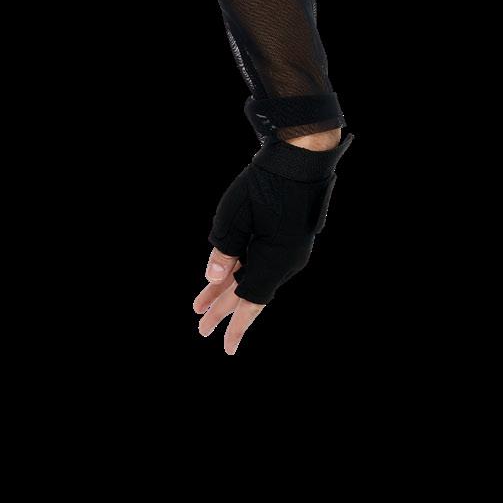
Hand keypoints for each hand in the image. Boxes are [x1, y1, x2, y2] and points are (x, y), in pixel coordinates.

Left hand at [197, 126, 354, 352]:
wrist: (300, 159)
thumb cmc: (266, 184)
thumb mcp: (235, 216)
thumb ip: (223, 251)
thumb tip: (212, 278)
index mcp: (275, 260)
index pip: (250, 301)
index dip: (233, 322)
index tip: (222, 343)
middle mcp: (287, 262)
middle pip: (250, 294)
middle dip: (223, 310)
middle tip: (201, 330)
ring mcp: (289, 252)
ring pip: (253, 279)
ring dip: (227, 291)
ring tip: (201, 307)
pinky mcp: (287, 242)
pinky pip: (260, 265)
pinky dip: (240, 273)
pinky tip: (223, 280)